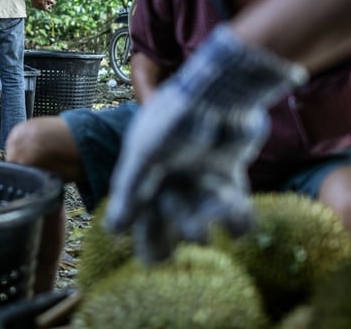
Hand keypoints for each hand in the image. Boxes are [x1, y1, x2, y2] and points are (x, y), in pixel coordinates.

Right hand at [104, 26, 306, 262]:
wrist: (222, 90)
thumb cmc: (176, 117)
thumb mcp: (146, 153)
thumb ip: (131, 189)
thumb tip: (113, 230)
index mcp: (147, 165)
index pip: (140, 205)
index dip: (142, 232)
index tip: (146, 260)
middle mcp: (172, 169)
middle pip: (168, 212)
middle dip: (169, 234)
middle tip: (170, 259)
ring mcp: (200, 169)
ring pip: (200, 208)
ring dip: (202, 223)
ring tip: (204, 234)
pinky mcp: (228, 169)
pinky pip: (231, 201)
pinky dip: (236, 217)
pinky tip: (237, 227)